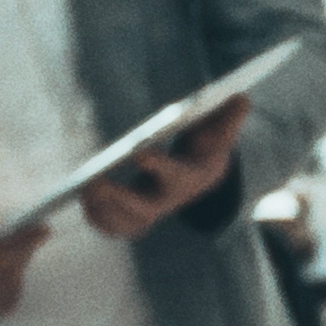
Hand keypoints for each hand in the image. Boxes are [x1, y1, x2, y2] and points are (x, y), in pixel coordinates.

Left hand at [76, 99, 252, 239]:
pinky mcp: (137, 218)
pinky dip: (99, 219)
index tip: (139, 152)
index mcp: (188, 178)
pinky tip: (85, 202)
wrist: (201, 174)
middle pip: (144, 208)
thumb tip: (242, 97)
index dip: (158, 165)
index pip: (173, 174)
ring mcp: (153, 212)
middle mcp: (170, 200)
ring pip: (126, 222)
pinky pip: (116, 227)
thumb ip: (228, 118)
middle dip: (118, 198)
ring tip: (83, 190)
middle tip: (93, 183)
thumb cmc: (205, 145)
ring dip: (103, 210)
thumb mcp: (218, 131)